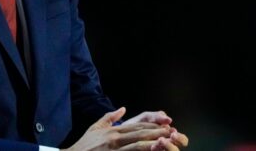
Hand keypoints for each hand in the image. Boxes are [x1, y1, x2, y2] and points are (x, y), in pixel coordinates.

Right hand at [63, 107, 186, 150]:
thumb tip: (123, 109)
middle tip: (171, 132)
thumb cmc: (84, 145)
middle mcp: (114, 139)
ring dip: (152, 143)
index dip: (151, 126)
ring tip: (165, 142)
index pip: (136, 127)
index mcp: (112, 131)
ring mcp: (114, 150)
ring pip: (137, 146)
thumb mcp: (96, 127)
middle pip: (139, 134)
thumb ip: (110, 117)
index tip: (163, 126)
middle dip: (156, 133)